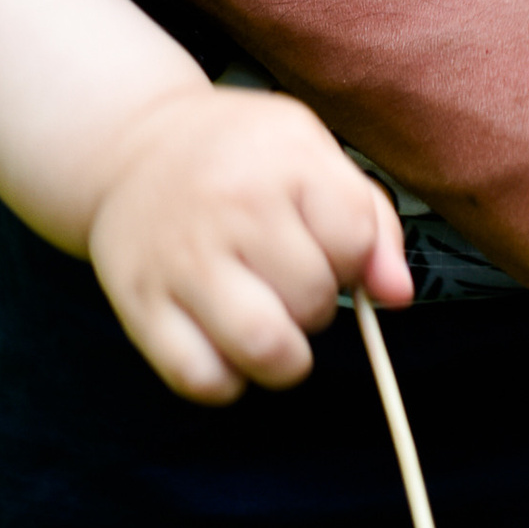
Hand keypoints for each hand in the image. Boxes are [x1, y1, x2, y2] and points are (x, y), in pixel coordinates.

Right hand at [84, 82, 411, 402]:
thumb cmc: (236, 154)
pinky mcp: (141, 306)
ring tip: (271, 321)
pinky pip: (203, 380)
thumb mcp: (310, 151)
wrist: (132, 147)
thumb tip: (396, 295)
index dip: (353, 255)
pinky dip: (227, 379)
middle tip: (290, 278)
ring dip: (284, 355)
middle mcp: (231, 209)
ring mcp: (182, 261)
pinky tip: (226, 341)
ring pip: (265, 349)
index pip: (354, 241)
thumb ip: (369, 218)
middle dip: (317, 303)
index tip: (326, 242)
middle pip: (314, 300)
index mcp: (282, 160)